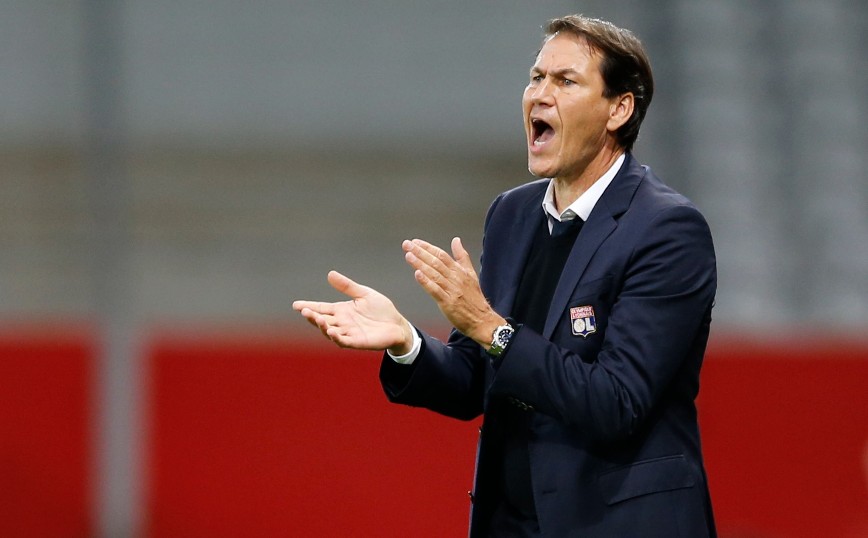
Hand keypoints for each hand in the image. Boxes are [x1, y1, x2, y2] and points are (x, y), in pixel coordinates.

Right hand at [293, 270, 413, 353]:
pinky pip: (344, 341)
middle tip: (304, 311)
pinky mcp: (358, 342)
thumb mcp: (364, 293)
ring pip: (330, 332)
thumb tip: (329, 274)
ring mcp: (349, 333)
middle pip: (322, 320)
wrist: (397, 324)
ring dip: (322, 327)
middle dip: (312, 317)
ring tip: (318, 319)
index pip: (321, 308)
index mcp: (341, 310)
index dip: (308, 306)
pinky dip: (337, 337)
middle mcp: (342, 323)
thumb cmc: (381, 310)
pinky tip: (331, 331)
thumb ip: (347, 286)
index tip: (295, 304)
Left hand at [403, 237, 504, 346]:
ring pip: (434, 274)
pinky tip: (417, 274)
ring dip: (420, 264)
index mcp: (460, 271)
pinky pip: (436, 290)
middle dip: (420, 252)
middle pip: (436, 262)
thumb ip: (462, 256)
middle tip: (407, 244)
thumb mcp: (471, 273)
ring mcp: (452, 290)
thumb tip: (456, 240)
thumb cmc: (474, 298)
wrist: (482, 319)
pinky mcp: (448, 302)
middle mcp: (456, 278)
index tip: (415, 242)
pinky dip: (426, 282)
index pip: (442, 255)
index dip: (428, 247)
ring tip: (409, 255)